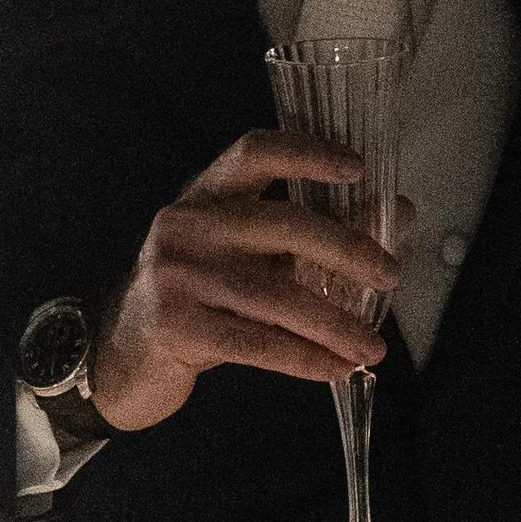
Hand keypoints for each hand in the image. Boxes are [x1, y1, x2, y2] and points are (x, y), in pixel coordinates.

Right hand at [92, 132, 403, 432]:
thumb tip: (398, 211)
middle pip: (283, 224)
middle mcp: (186, 225)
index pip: (255, 152)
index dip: (308, 153)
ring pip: (275, 296)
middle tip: (391, 276)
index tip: (359, 167)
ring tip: (373, 346)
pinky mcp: (174, 327)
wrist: (122, 355)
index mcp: (206, 195)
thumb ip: (315, 235)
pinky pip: (256, 344)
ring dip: (335, 323)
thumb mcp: (250, 257)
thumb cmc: (199, 298)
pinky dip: (305, 358)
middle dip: (347, 250)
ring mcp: (176, 276)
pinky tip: (337, 369)